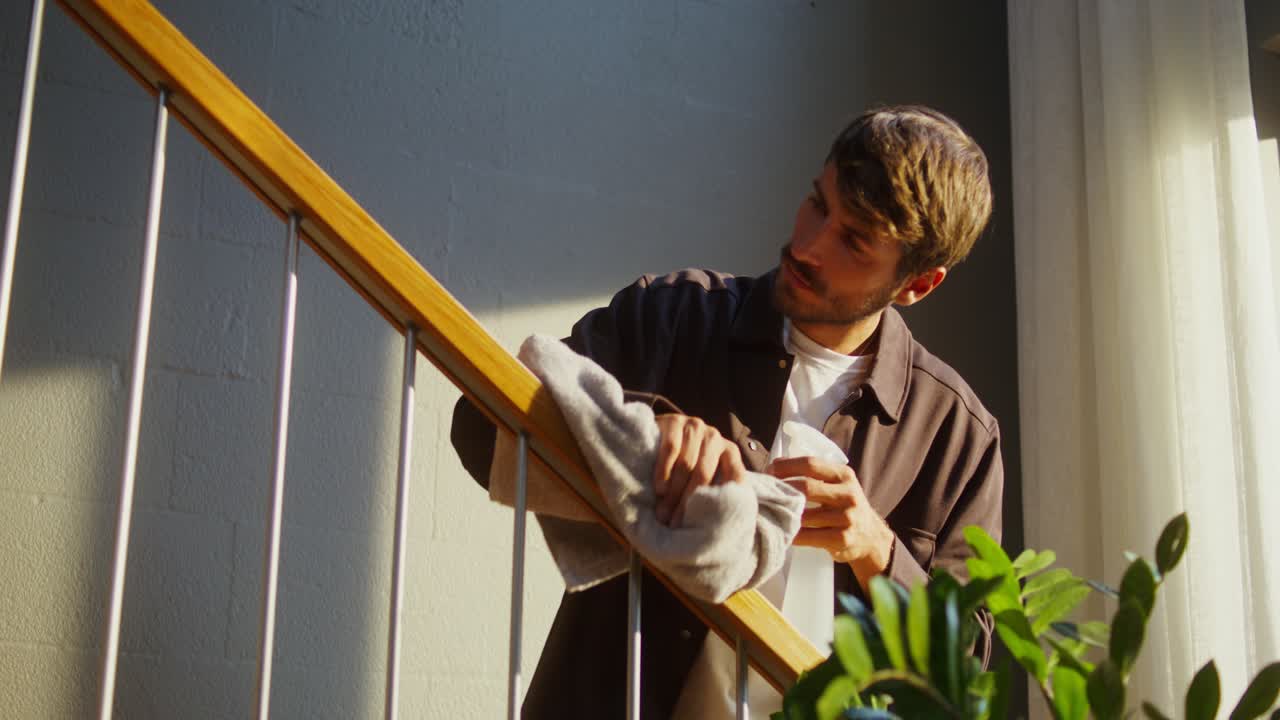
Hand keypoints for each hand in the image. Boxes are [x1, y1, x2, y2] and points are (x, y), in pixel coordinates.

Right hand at [652, 414, 745, 526]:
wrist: (658, 434)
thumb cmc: (685, 463)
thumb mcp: (705, 475)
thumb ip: (718, 490)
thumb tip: (729, 525)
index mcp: (729, 451)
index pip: (734, 476)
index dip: (722, 501)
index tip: (710, 525)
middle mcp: (715, 437)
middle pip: (704, 474)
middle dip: (688, 502)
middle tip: (676, 524)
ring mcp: (695, 426)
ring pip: (686, 464)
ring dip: (673, 492)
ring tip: (663, 514)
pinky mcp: (674, 421)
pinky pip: (670, 449)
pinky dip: (663, 472)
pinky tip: (659, 490)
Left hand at [766, 456, 893, 585]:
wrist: (870, 537)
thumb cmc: (844, 506)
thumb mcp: (838, 484)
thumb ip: (814, 474)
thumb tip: (775, 465)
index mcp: (844, 475)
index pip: (811, 464)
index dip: (786, 466)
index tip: (769, 470)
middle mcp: (848, 494)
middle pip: (807, 488)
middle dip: (782, 489)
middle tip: (765, 492)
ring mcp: (847, 518)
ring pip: (805, 515)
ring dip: (784, 514)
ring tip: (769, 511)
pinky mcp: (842, 539)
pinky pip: (809, 536)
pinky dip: (792, 535)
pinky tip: (783, 532)